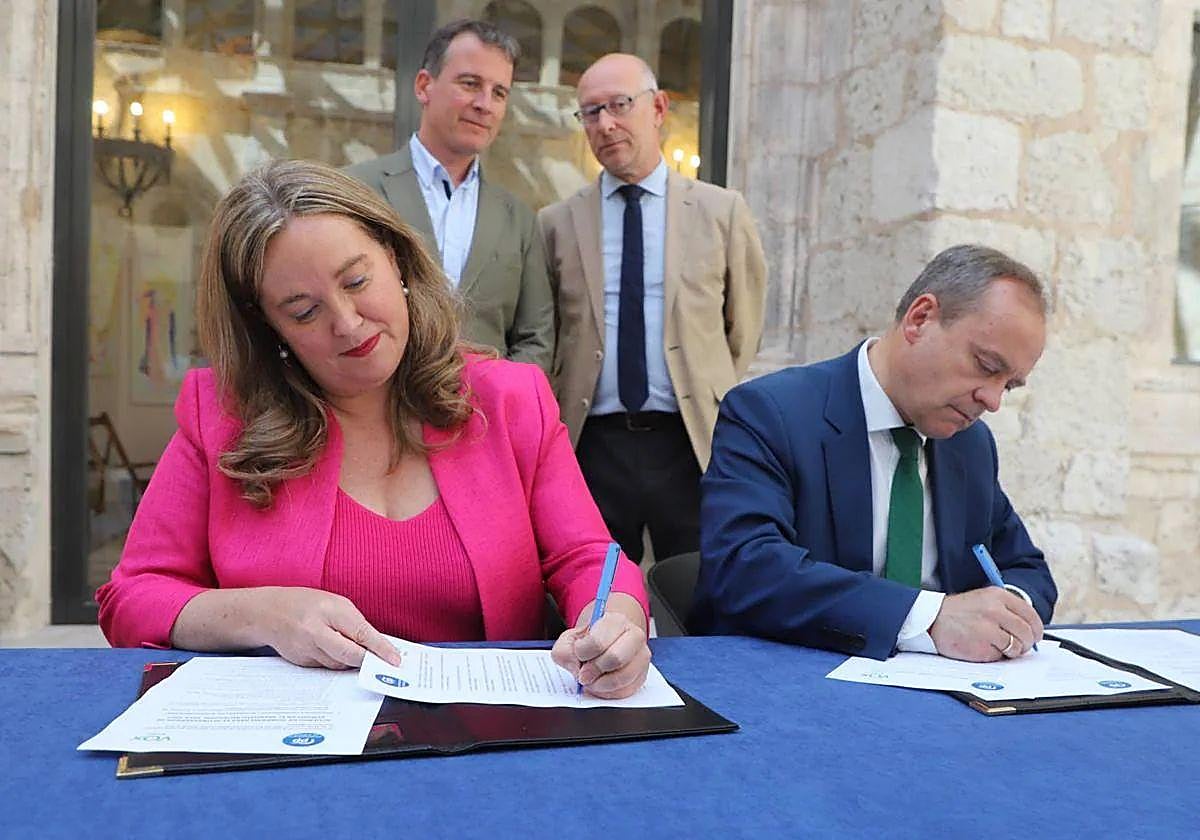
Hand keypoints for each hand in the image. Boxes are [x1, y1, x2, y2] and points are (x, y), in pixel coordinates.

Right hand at [253, 587, 401, 669]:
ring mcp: (305, 649)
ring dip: (352, 662)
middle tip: (382, 665)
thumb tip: (375, 645)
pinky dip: (335, 662)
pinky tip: (333, 651)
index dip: (380, 648)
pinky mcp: (300, 662)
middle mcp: (315, 631)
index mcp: (328, 611)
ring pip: (339, 664)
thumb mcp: (333, 603)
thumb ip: (353, 623)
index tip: (395, 659)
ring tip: (356, 652)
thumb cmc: (305, 603)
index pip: (360, 633)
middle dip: (368, 661)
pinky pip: (326, 667)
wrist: (267, 613)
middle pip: (350, 655)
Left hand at [551, 611, 650, 698]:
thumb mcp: (570, 639)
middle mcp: (634, 636)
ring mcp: (642, 657)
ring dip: (601, 684)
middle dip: (593, 671)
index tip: (578, 655)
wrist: (607, 643)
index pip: (598, 641)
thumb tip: (575, 666)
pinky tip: (601, 685)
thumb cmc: (589, 641)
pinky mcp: (643, 675)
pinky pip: (626, 690)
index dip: (582, 653)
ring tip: (592, 681)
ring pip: (623, 677)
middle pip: (615, 658)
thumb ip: (564, 650)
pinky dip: (609, 692)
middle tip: (583, 674)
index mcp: (616, 621)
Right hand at [929, 587, 1043, 661]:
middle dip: (1026, 643)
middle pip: (1027, 632)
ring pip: (1016, 646)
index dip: (1036, 629)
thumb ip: (1007, 611)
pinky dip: (995, 656)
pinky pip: (1000, 656)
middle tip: (1020, 647)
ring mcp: (988, 628)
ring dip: (1012, 651)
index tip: (1034, 636)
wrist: (931, 618)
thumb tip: (1030, 631)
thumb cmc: (959, 612)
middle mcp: (995, 610)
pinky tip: (982, 647)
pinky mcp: (981, 645)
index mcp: (998, 596)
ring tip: (998, 647)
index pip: (1030, 615)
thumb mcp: (984, 600)